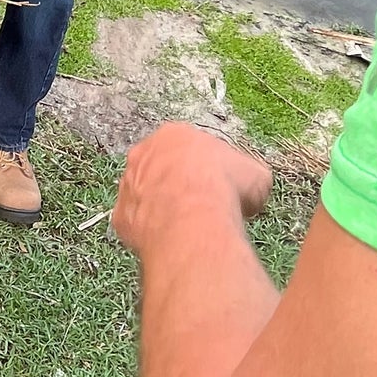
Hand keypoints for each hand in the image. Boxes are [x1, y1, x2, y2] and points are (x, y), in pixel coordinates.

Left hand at [113, 122, 272, 258]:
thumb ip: (247, 178)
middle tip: (201, 208)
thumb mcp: (255, 176)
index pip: (189, 150)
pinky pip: (137, 224)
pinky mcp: (121, 216)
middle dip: (180, 187)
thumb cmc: (224, 187)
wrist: (193, 215)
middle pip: (162, 170)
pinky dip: (152, 233)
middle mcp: (143, 155)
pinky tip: (172, 241)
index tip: (220, 188)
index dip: (208, 171)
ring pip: (145, 197)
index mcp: (175, 135)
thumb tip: (252, 195)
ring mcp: (127, 185)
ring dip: (163, 210)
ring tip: (188, 228)